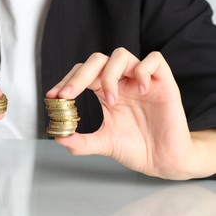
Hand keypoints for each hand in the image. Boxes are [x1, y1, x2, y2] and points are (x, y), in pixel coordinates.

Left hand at [47, 47, 204, 179]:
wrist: (163, 160)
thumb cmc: (136, 148)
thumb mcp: (104, 144)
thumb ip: (81, 142)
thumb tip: (59, 137)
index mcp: (105, 92)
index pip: (82, 74)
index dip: (66, 81)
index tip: (52, 96)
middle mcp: (121, 82)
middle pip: (97, 60)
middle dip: (79, 75)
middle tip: (68, 95)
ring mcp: (141, 80)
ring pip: (121, 55)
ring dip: (109, 76)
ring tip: (112, 101)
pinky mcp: (164, 82)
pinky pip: (154, 60)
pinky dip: (143, 71)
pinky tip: (141, 90)